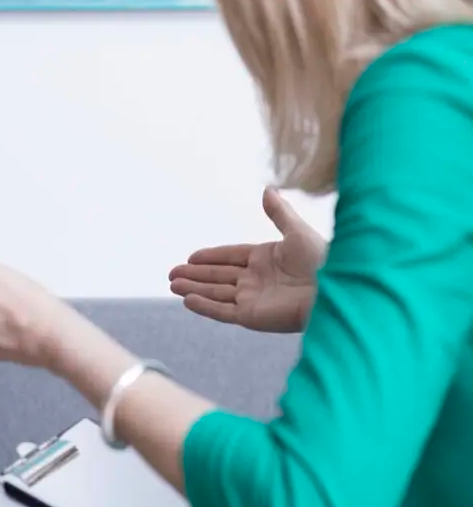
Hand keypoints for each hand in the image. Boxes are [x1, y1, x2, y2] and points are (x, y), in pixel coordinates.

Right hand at [168, 188, 325, 332]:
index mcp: (266, 259)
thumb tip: (267, 190)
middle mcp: (257, 280)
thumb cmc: (323, 260)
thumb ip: (279, 213)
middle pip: (218, 277)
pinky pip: (223, 311)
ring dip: (194, 289)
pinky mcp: (253, 316)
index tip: (190, 257)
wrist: (336, 290)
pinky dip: (205, 306)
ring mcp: (253, 299)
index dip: (210, 258)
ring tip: (172, 284)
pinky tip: (188, 300)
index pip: (230, 258)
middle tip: (172, 274)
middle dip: (195, 275)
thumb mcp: (297, 231)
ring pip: (216, 293)